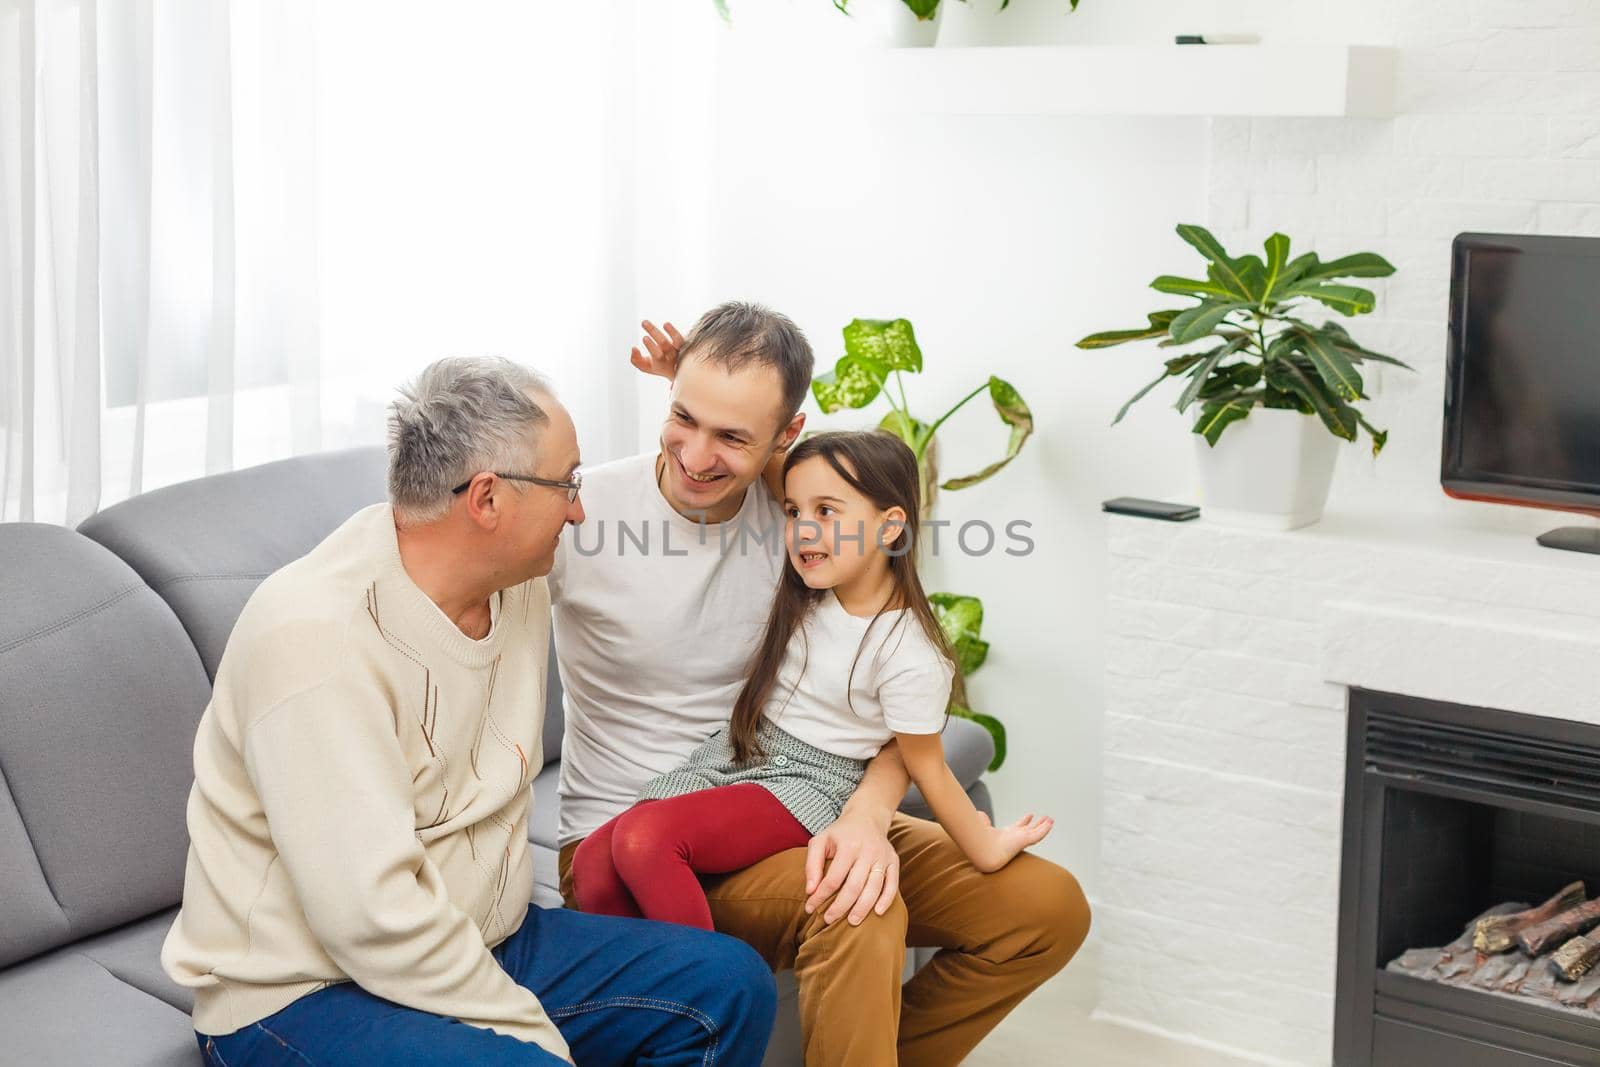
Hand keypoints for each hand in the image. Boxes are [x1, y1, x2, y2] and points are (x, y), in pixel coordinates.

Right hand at [630, 320, 684, 380]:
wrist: (681, 372)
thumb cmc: (659, 366)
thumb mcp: (646, 367)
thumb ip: (636, 360)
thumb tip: (633, 348)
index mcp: (661, 364)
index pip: (657, 355)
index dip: (651, 346)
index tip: (644, 337)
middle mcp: (672, 357)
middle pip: (664, 344)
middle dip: (654, 332)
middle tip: (644, 323)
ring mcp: (680, 351)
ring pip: (677, 340)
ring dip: (670, 331)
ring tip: (662, 323)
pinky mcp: (687, 345)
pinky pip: (682, 338)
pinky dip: (675, 332)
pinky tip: (665, 324)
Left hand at [803, 810, 899, 925]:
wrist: (867, 817)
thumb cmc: (839, 834)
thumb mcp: (820, 841)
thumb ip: (812, 864)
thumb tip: (810, 890)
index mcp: (848, 845)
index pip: (833, 878)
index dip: (820, 896)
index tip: (810, 908)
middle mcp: (868, 851)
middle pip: (854, 886)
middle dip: (840, 907)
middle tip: (828, 920)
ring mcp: (883, 857)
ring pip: (874, 888)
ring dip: (863, 908)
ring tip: (851, 922)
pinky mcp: (894, 861)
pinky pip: (892, 884)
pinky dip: (887, 900)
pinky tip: (877, 912)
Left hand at [973, 813, 1052, 872]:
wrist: (984, 850)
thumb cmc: (980, 840)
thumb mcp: (982, 825)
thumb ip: (983, 820)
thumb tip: (982, 816)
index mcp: (1006, 835)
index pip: (1017, 827)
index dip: (1024, 821)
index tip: (1030, 815)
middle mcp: (1015, 838)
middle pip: (1030, 830)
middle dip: (1037, 824)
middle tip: (1045, 818)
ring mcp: (1021, 840)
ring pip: (1036, 832)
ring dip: (1044, 826)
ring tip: (1051, 819)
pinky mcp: (1026, 840)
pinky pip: (1039, 834)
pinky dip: (1045, 828)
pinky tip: (1051, 822)